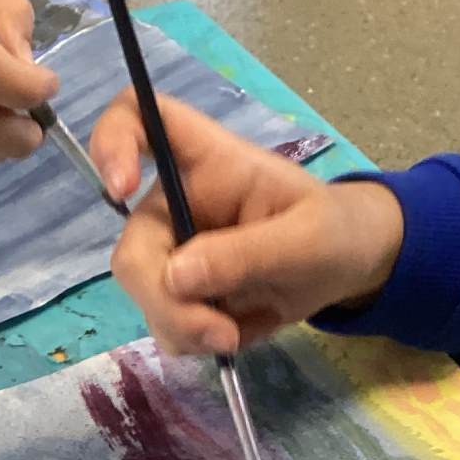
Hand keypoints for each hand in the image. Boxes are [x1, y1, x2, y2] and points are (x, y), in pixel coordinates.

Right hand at [91, 90, 403, 355]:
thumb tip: (176, 277)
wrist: (347, 269)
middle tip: (217, 331)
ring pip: (143, 292)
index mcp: (207, 160)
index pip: (139, 119)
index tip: (121, 187)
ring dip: (182, 325)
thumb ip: (247, 253)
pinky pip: (163, 323)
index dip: (112, 140)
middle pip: (133, 243)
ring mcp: (173, 249)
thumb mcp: (307, 239)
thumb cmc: (332, 231)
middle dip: (162, 295)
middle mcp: (176, 201)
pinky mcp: (180, 292)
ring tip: (233, 336)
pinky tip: (231, 336)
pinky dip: (192, 340)